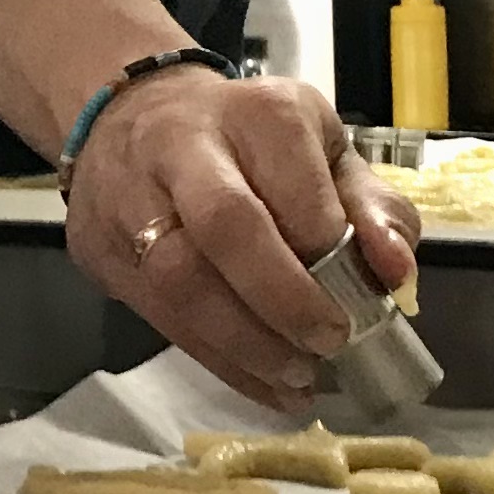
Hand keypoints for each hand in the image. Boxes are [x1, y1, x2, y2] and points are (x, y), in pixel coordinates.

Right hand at [63, 69, 415, 408]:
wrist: (130, 116)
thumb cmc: (247, 141)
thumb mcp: (323, 149)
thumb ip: (372, 207)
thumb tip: (395, 270)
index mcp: (257, 113)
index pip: (296, 184)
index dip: (331, 248)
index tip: (363, 298)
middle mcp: (184, 146)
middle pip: (225, 225)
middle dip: (283, 299)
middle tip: (328, 342)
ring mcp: (128, 198)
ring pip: (178, 279)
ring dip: (244, 343)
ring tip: (296, 376)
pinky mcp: (98, 247)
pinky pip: (157, 315)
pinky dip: (217, 359)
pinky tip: (261, 381)